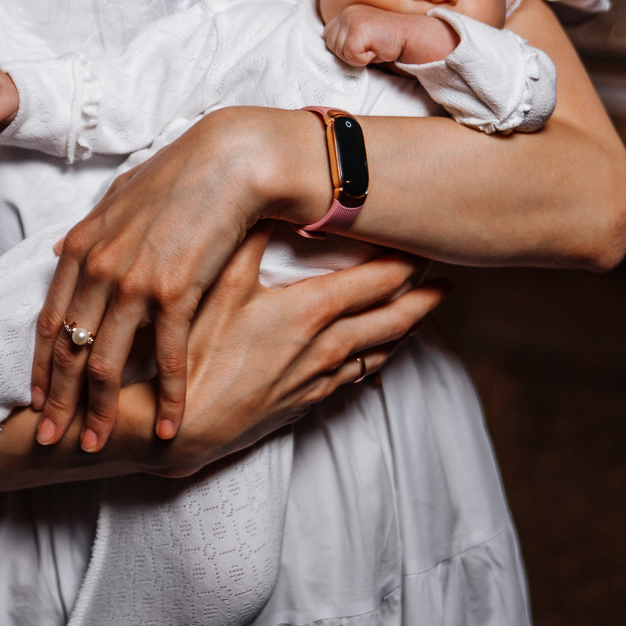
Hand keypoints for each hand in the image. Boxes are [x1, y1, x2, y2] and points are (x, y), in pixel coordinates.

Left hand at [31, 106, 283, 453]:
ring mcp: (133, 281)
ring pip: (104, 363)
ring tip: (97, 444)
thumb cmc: (180, 175)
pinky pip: (165, 358)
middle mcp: (98, 267)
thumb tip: (61, 249)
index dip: (40, 365)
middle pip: (67, 349)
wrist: (228, 159)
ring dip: (100, 411)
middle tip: (49, 440)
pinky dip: (168, 397)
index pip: (49, 319)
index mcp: (82, 246)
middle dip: (57, 402)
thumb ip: (89, 228)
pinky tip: (170, 425)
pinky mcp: (174, 292)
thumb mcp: (120, 197)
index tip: (36, 399)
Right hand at [154, 229, 447, 477]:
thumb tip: (269, 198)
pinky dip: (379, 358)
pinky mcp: (306, 403)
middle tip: (447, 277)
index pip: (378, 281)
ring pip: (381, 350)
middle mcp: (326, 348)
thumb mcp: (218, 284)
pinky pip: (358, 377)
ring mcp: (319, 379)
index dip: (407, 262)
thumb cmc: (195, 354)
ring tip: (425, 310)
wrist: (178, 428)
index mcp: (312, 312)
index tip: (426, 244)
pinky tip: (380, 355)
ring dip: (407, 328)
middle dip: (423, 296)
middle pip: (393, 318)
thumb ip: (248, 238)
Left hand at [323, 5, 457, 67]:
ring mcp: (352, 19)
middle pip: (330, 44)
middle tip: (371, 47)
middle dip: (349, 53)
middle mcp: (347, 12)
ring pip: (340, 50)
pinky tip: (378, 49)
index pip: (328, 36)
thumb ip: (346, 37)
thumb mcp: (363, 37)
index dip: (345, 47)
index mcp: (347, 12)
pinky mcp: (358, 29)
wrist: (412, 36)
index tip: (365, 45)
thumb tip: (331, 48)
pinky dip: (364, 59)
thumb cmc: (389, 41)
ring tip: (375, 47)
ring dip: (357, 56)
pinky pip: (351, 55)